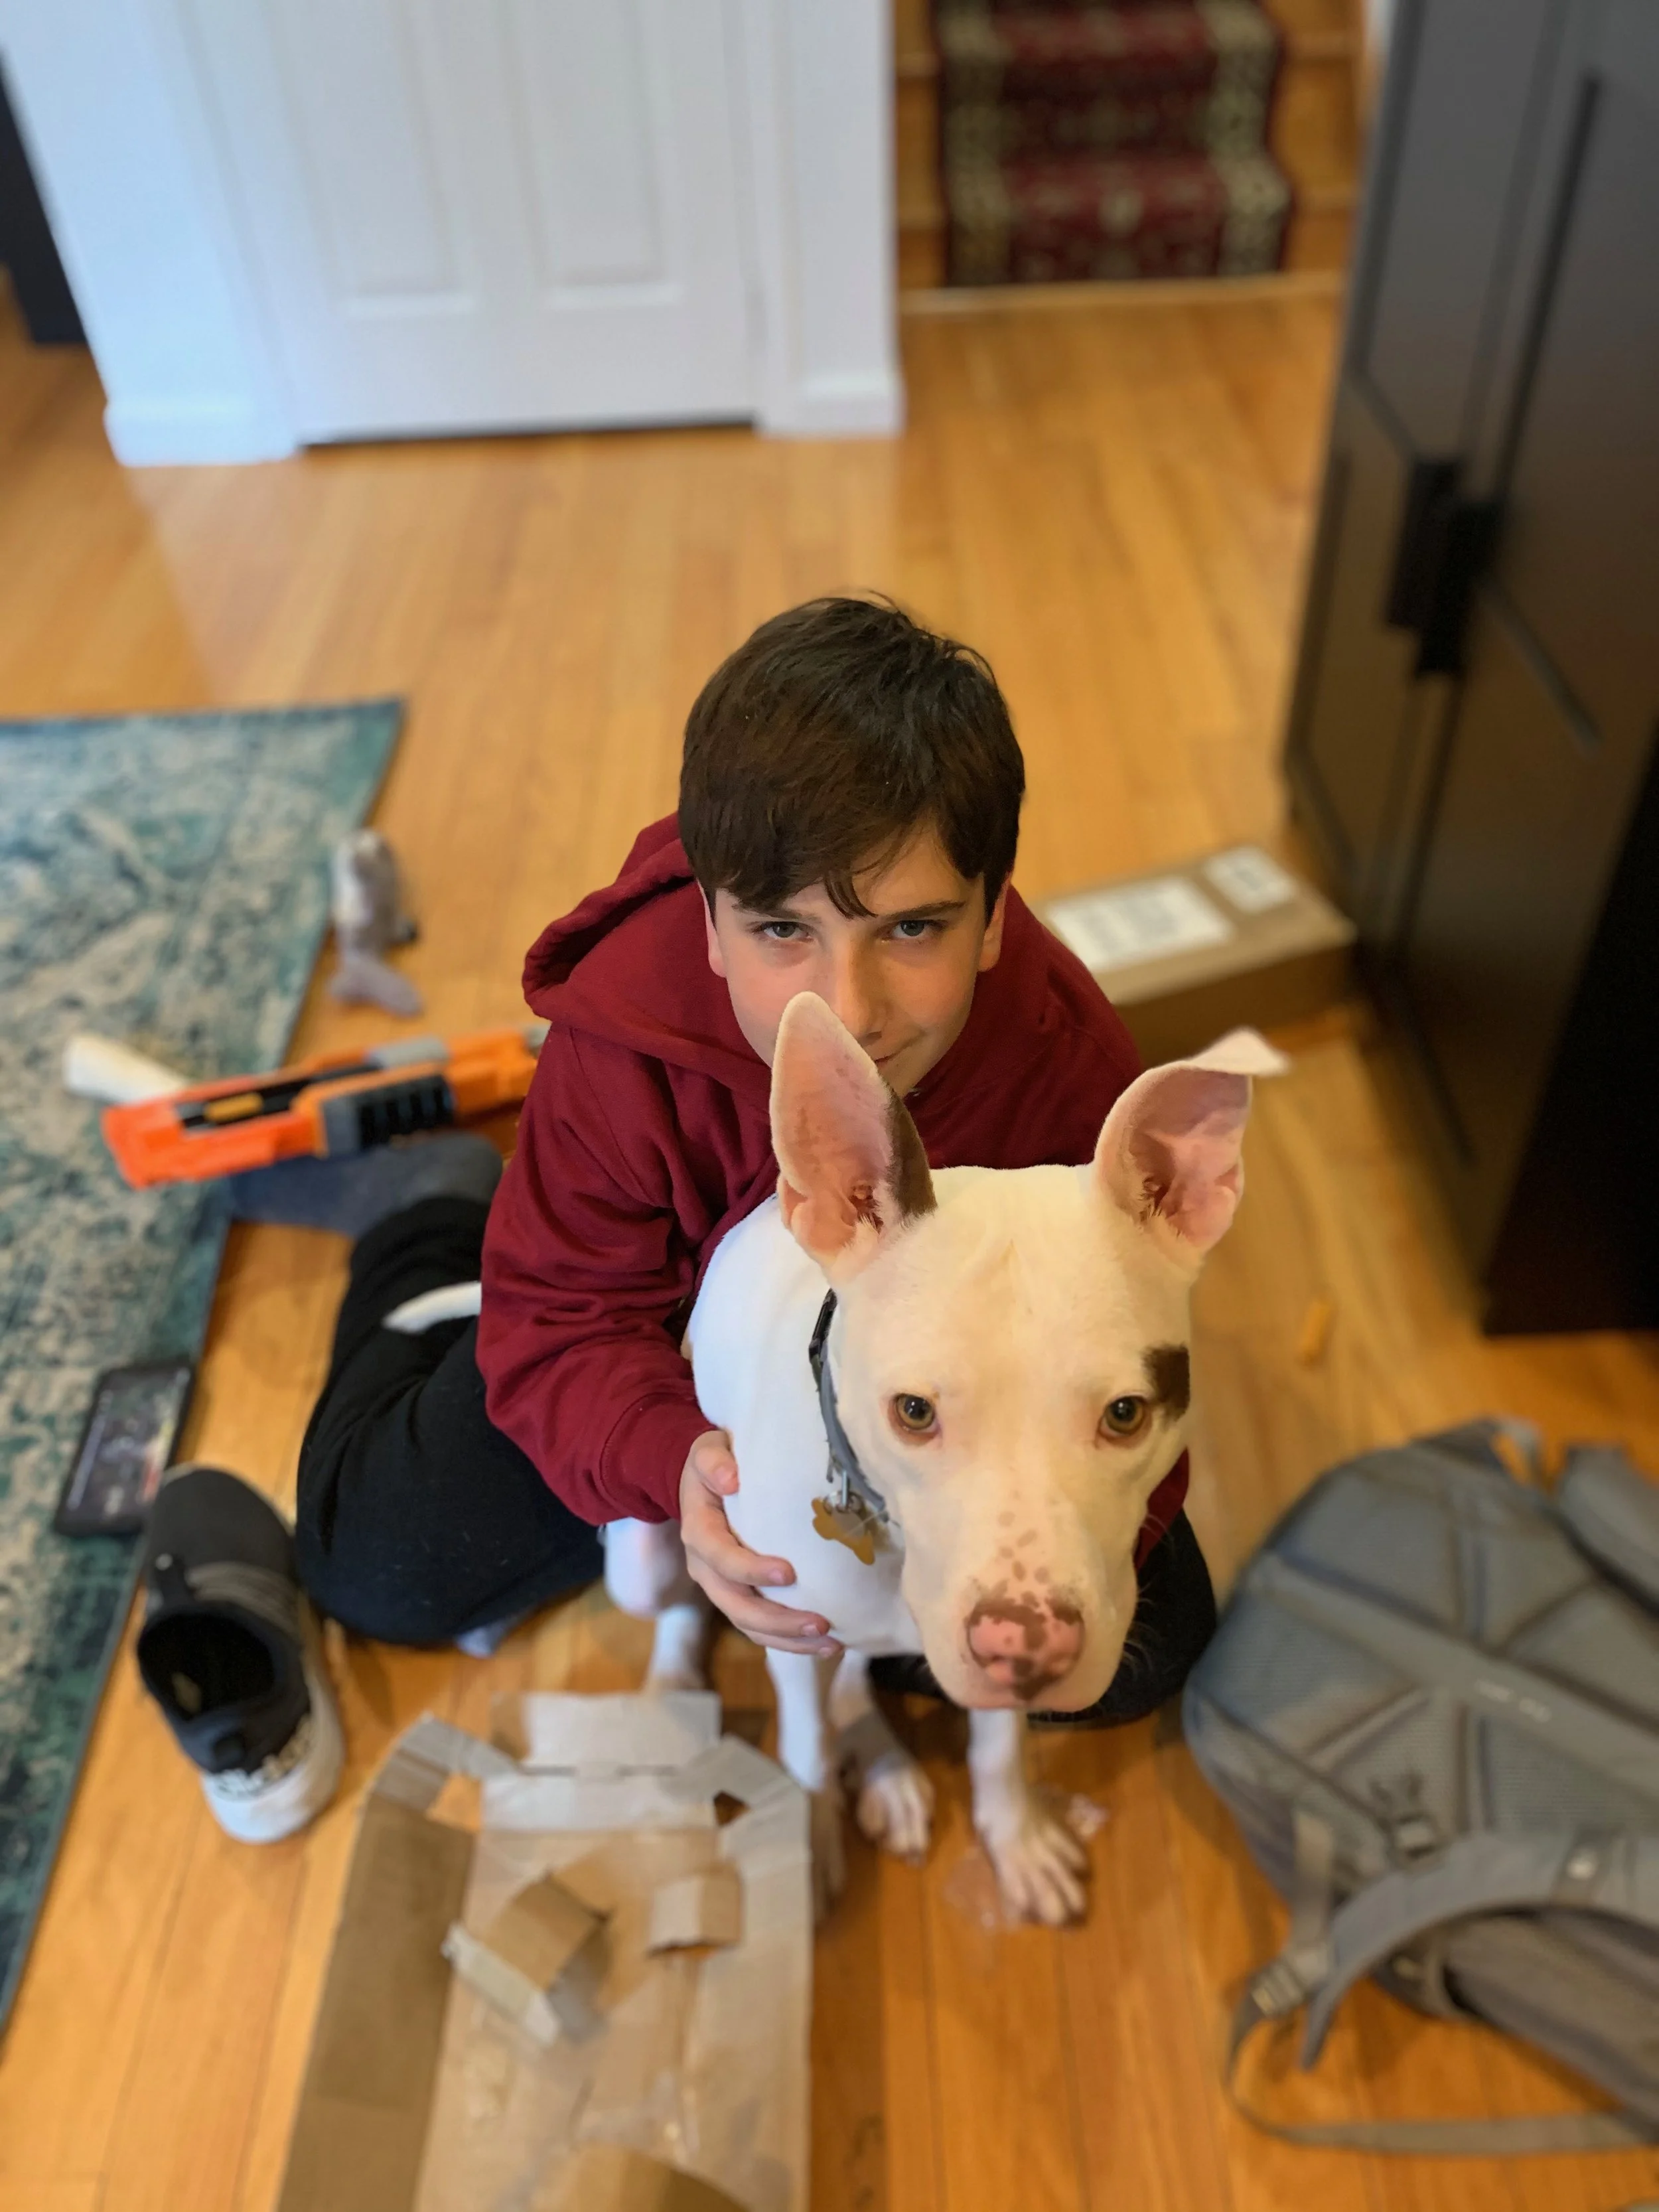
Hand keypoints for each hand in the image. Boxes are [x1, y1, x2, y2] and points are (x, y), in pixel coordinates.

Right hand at [679, 1429, 840, 1656]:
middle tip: (821, 1623)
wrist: (705, 1479)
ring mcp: (720, 1586)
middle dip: (778, 1621)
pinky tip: (823, 1644)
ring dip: (789, 1639)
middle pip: (736, 1605)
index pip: (721, 1558)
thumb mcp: (708, 1450)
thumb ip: (715, 1461)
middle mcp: (705, 1567)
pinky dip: (788, 1640)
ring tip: (831, 1643)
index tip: (789, 1574)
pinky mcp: (738, 1595)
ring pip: (749, 1625)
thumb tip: (732, 1479)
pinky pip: (759, 1627)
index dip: (751, 1570)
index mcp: (699, 1532)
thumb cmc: (714, 1463)